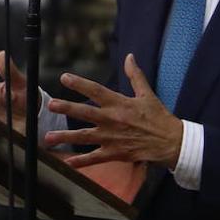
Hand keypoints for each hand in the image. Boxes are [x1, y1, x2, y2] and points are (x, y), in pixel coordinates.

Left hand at [43, 54, 182, 168]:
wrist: (171, 143)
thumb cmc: (159, 117)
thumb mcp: (147, 94)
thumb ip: (135, 75)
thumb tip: (129, 56)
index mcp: (119, 103)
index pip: (96, 91)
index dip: (79, 83)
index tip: (64, 78)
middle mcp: (112, 120)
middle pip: (85, 113)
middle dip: (66, 108)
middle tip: (51, 105)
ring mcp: (112, 138)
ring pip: (84, 137)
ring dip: (66, 137)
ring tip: (48, 138)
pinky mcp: (115, 153)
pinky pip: (95, 158)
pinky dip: (81, 161)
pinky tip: (67, 162)